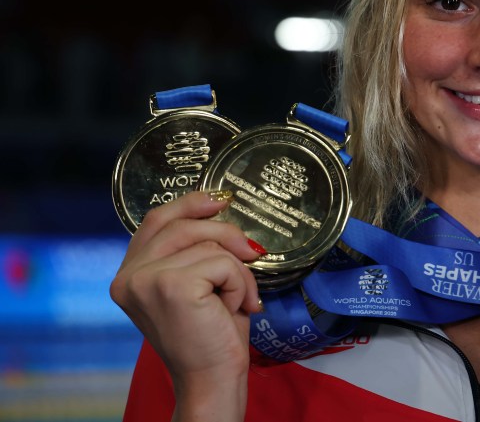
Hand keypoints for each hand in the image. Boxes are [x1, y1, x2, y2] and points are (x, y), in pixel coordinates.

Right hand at [109, 191, 263, 418]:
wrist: (212, 380)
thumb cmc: (210, 336)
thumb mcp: (197, 284)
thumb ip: (195, 250)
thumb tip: (220, 206)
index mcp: (129, 274)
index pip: (155, 220)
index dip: (190, 203)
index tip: (220, 199)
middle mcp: (128, 276)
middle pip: (184, 224)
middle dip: (226, 234)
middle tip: (251, 255)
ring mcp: (145, 280)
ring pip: (209, 243)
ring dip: (236, 270)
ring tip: (234, 300)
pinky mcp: (171, 286)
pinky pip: (223, 262)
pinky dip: (240, 282)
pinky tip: (232, 308)